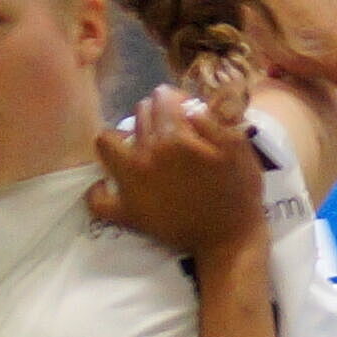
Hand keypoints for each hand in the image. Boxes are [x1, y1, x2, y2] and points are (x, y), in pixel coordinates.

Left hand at [90, 83, 268, 259]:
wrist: (229, 239)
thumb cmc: (238, 192)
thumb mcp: (239, 147)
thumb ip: (212, 119)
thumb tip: (189, 107)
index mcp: (175, 136)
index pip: (163, 97)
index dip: (177, 100)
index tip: (188, 112)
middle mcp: (147, 154)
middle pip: (139, 114)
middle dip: (155, 115)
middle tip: (171, 131)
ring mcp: (131, 183)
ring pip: (107, 142)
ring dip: (122, 138)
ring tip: (140, 147)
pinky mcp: (127, 211)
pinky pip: (97, 198)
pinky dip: (100, 190)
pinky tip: (111, 184)